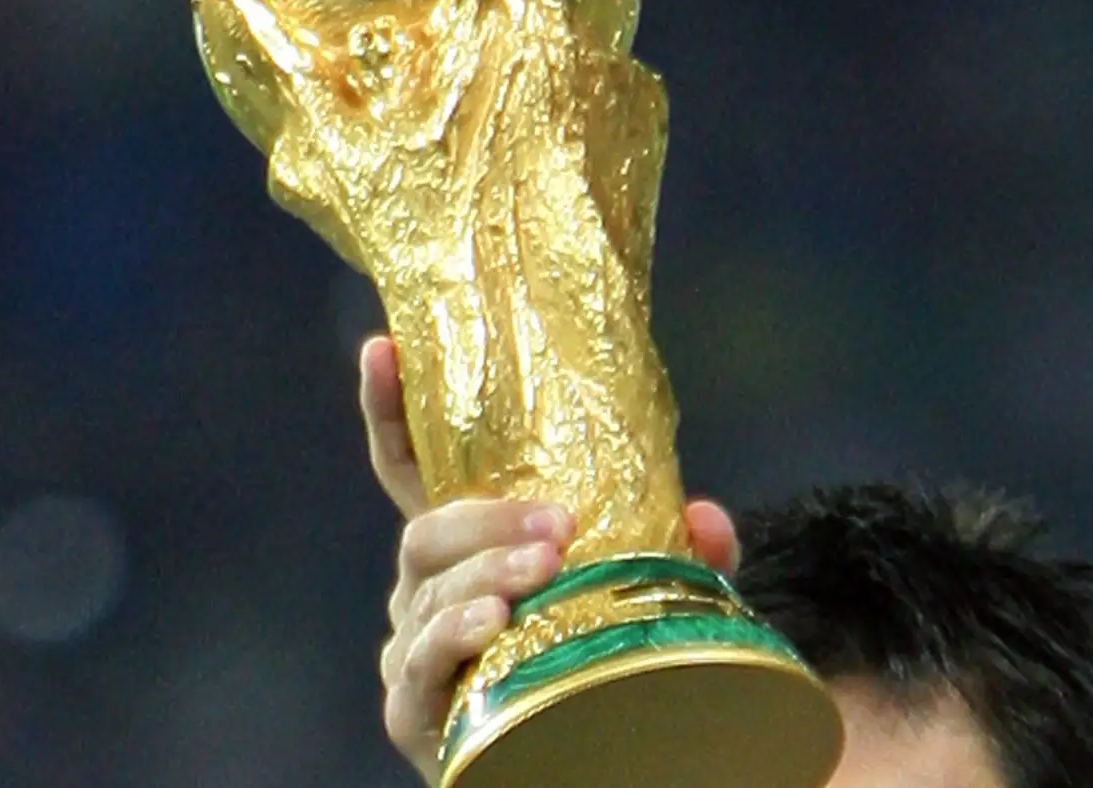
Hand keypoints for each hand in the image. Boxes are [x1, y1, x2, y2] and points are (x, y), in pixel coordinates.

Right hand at [359, 334, 739, 785]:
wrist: (577, 761)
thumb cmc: (589, 664)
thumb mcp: (646, 602)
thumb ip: (681, 559)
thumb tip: (707, 518)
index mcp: (469, 546)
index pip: (412, 466)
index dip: (392, 407)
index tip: (384, 346)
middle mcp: (428, 589)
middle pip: (427, 529)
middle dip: (488, 518)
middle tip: (558, 526)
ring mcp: (413, 647)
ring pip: (428, 589)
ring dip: (486, 572)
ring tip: (542, 571)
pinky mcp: (413, 708)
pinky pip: (419, 662)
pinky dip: (454, 635)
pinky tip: (491, 622)